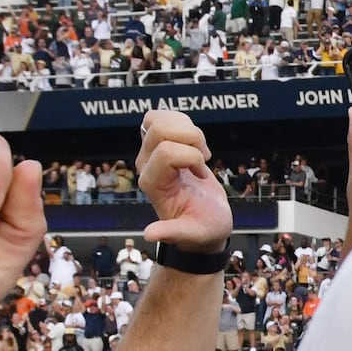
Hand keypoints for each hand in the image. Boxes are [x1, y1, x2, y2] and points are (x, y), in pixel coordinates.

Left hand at [132, 107, 233, 253]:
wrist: (205, 220)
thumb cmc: (202, 227)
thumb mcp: (192, 234)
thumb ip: (173, 233)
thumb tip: (150, 234)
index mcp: (153, 184)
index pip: (166, 151)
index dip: (192, 157)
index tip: (202, 175)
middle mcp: (146, 165)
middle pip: (159, 129)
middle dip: (191, 138)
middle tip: (204, 158)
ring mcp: (150, 152)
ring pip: (157, 118)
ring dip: (187, 128)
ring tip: (199, 151)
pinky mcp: (158, 143)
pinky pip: (162, 116)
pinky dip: (184, 123)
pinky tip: (194, 144)